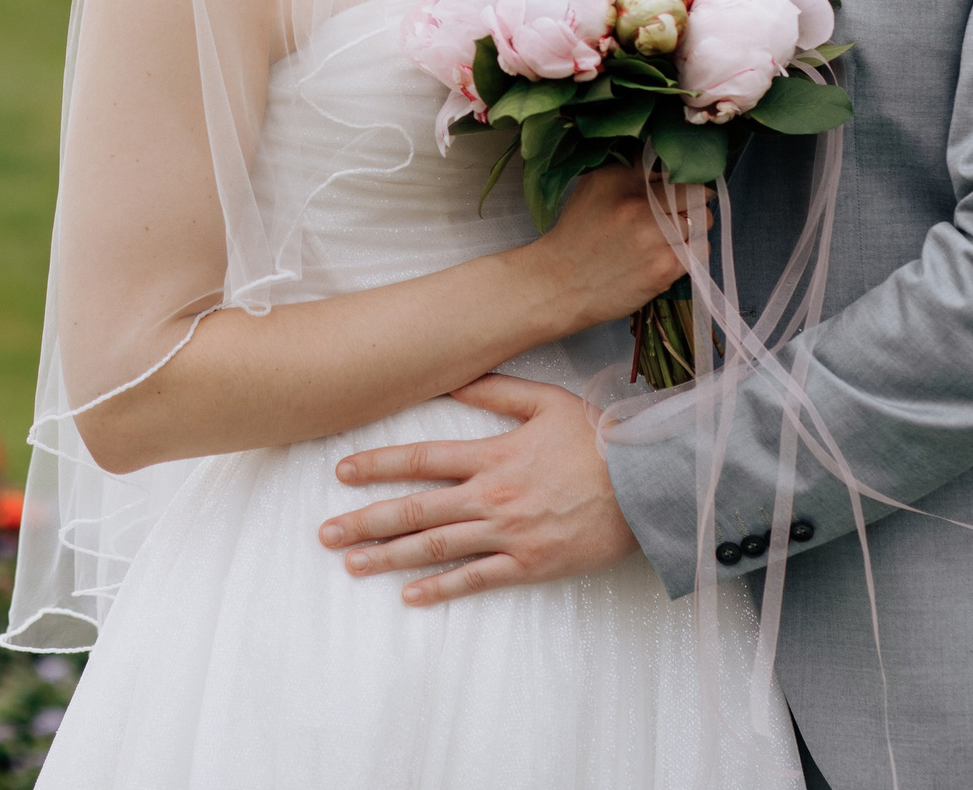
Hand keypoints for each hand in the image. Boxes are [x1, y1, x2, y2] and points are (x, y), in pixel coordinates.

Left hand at [318, 375, 639, 604]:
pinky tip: (410, 596)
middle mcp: (492, 496)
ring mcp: (509, 534)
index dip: (379, 464)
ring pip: (438, 546)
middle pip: (417, 509)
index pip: (422, 458)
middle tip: (325, 533)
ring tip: (352, 563)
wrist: (647, 484)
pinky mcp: (531, 564)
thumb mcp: (547, 401)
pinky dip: (443, 588)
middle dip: (366, 521)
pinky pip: (478, 579)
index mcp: (493, 455)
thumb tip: (454, 376)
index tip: (341, 471)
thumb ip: (496, 390)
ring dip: (390, 556)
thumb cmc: (599, 440)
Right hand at [534, 160, 688, 329]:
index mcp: (621, 178)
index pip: (673, 167)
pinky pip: (701, 250)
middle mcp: (639, 204)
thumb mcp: (594, 187)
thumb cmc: (577, 236)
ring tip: (675, 236)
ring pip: (704, 221)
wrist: (559, 284)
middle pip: (696, 192)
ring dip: (695, 228)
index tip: (677, 189)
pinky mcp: (664, 267)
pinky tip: (671, 255)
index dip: (679, 179)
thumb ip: (629, 171)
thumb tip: (664, 165)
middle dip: (694, 201)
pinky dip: (692, 251)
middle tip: (684, 212)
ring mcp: (654, 236)